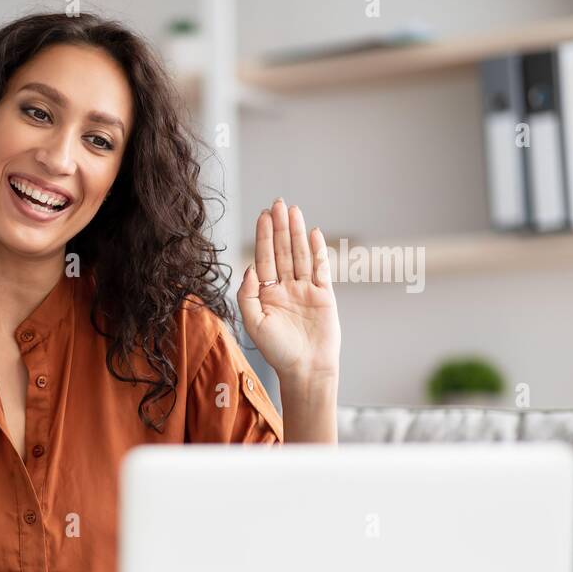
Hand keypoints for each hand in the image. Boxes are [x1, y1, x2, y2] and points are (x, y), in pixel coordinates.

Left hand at [240, 198, 340, 382]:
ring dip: (297, 232)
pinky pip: (321, 268)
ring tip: (294, 210)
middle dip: (279, 227)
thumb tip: (250, 269)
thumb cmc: (277, 350)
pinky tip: (313, 233)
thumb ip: (247, 295)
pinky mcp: (324, 295)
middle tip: (278, 203)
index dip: (263, 236)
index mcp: (267, 293)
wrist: (305, 368)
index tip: (263, 215)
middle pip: (282, 250)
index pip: (264, 258)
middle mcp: (286, 287)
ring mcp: (306, 289)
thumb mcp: (253, 323)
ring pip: (300, 254)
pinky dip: (318, 250)